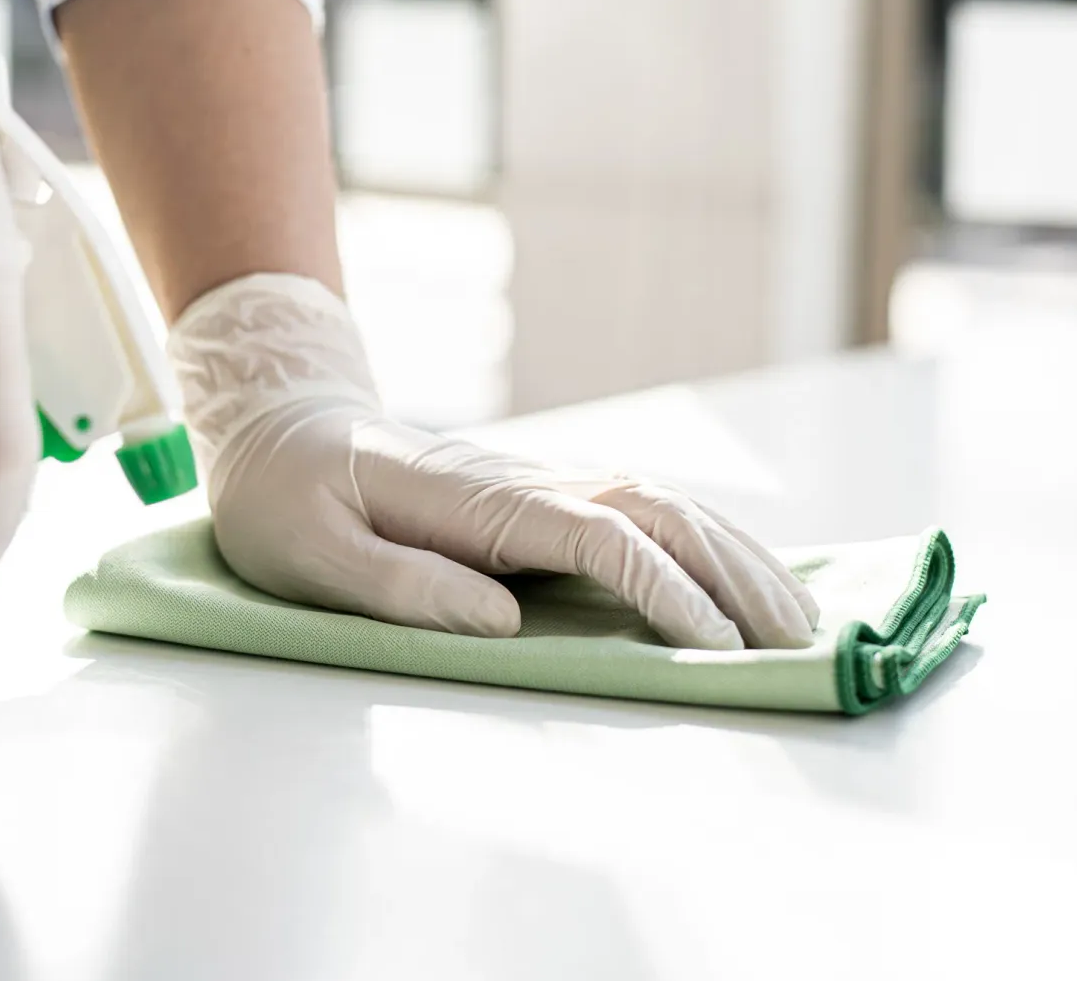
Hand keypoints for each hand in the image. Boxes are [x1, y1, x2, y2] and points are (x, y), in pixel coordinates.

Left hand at [168, 275, 819, 647]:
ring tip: (795, 617)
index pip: (600, 536)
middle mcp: (524, 481)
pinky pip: (639, 511)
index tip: (714, 650)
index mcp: (475, 501)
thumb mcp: (311, 552)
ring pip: (662, 503)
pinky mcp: (538, 496)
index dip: (665, 590)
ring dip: (734, 555)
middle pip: (658, 511)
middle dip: (735, 575)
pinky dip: (701, 541)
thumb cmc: (284, 499)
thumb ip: (400, 584)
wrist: (279, 427)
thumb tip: (502, 622)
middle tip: (797, 644)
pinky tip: (735, 575)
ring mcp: (537, 482)